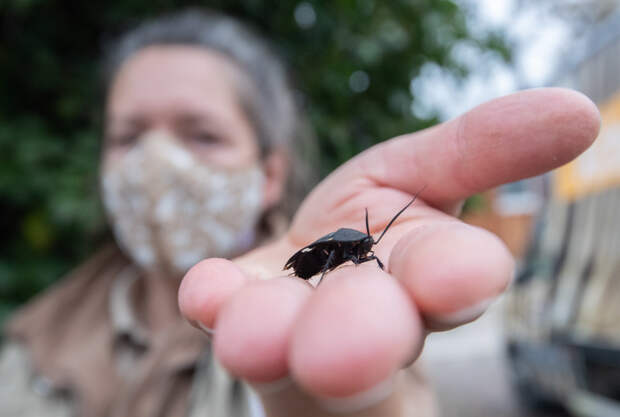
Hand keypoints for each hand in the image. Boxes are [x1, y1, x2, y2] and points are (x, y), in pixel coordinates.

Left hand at [178, 88, 599, 415]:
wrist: (312, 264)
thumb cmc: (374, 228)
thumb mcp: (427, 172)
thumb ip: (482, 149)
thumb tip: (575, 113)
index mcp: (428, 275)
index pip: (450, 280)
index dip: (454, 279)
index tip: (459, 277)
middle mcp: (368, 319)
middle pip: (372, 342)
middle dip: (360, 335)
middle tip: (340, 350)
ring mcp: (298, 329)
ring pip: (293, 351)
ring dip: (275, 339)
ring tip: (252, 338)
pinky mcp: (241, 318)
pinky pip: (228, 316)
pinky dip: (220, 303)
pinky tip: (208, 291)